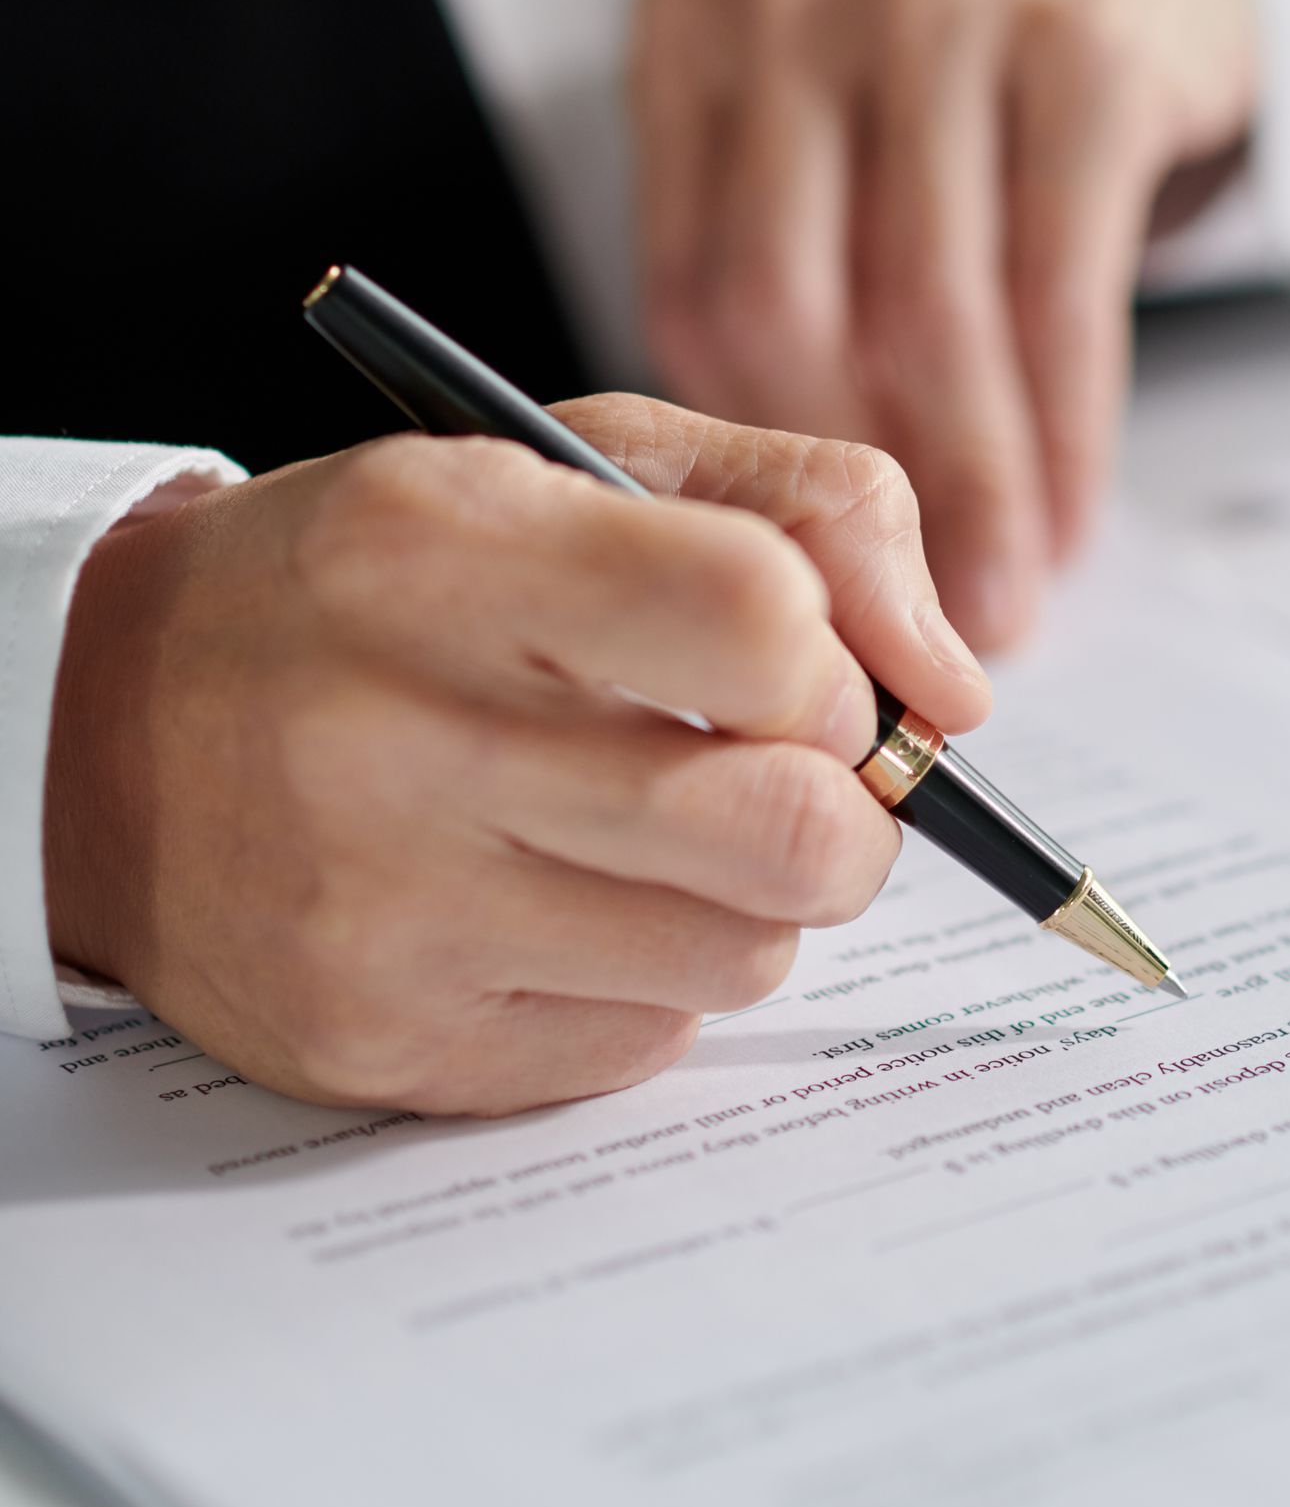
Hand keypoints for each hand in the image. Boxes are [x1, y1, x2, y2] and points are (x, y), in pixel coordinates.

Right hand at [42, 406, 987, 1116]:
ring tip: (655, 828)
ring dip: (752, 897)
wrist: (116, 728)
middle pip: (788, 830)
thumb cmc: (390, 580)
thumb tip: (957, 692)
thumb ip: (808, 514)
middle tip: (787, 772)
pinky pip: (647, 1045)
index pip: (761, 619)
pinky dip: (654, 977)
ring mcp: (382, 913)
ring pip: (744, 955)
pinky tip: (562, 903)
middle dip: (844, 809)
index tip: (803, 669)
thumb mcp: (578, 461)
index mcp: (440, 546)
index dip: (837, 661)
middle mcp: (393, 734)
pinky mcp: (386, 1044)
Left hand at [636, 0, 1257, 652]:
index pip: (688, 289)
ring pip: (928, 308)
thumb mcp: (817, 121)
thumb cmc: (950, 58)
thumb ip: (775, 278)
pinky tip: (1068, 513)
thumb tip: (781, 547)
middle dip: (845, 497)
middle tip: (899, 627)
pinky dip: (1064, 429)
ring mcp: (946, 5)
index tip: (796, 589)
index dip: (746, 465)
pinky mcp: (1085, 47)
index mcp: (697, 28)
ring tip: (1000, 604)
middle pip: (786, 302)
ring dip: (972, 489)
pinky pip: (1060, 286)